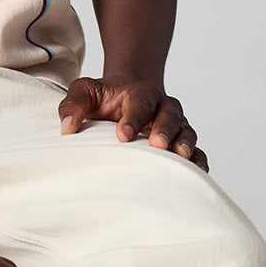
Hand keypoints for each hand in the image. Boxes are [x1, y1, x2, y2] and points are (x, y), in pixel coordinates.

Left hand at [58, 75, 209, 171]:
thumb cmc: (104, 98)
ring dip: (184, 143)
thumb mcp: (84, 93)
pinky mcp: (182, 142)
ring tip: (180, 157)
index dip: (133, 117)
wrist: (125, 98)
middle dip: (164, 128)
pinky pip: (197, 151)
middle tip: (156, 144)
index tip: (122, 136)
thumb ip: (73, 105)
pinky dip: (199, 160)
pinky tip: (197, 173)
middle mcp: (163, 106)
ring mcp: (176, 125)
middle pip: (169, 114)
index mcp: (139, 93)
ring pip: (186, 131)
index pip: (139, 102)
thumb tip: (66, 129)